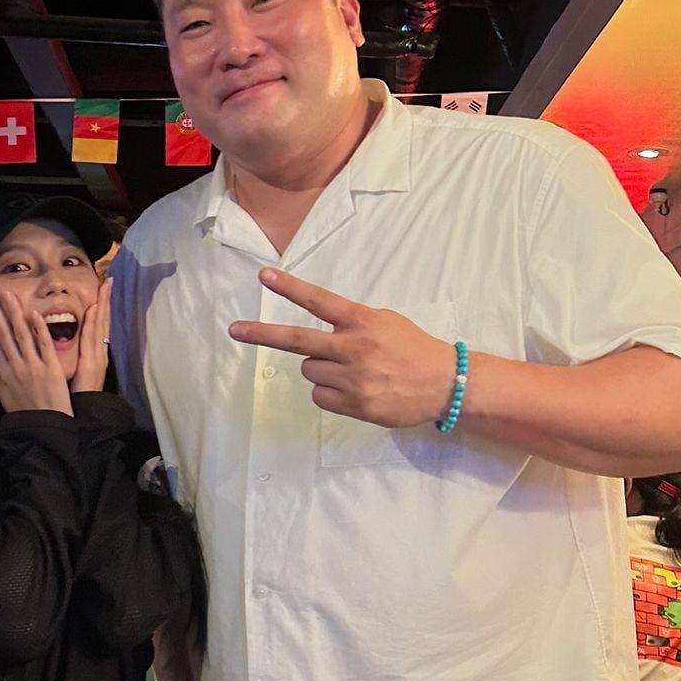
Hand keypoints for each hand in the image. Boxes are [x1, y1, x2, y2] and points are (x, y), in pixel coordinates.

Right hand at [0, 288, 72, 415]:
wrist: (42, 429)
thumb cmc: (24, 413)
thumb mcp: (4, 394)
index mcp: (1, 374)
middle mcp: (14, 368)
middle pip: (2, 334)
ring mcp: (32, 367)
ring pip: (21, 335)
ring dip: (13, 313)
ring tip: (8, 295)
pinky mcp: (50, 369)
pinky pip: (44, 345)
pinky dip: (38, 329)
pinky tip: (33, 314)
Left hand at [70, 276, 112, 393]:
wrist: (85, 413)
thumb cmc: (77, 395)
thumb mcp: (78, 371)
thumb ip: (78, 357)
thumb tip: (72, 344)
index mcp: (95, 353)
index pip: (98, 325)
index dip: (102, 307)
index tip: (102, 289)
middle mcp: (99, 351)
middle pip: (104, 321)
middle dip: (106, 300)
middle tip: (108, 280)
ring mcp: (97, 356)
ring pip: (101, 325)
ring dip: (103, 304)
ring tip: (105, 286)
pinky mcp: (92, 362)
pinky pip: (92, 338)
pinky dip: (94, 323)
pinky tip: (94, 308)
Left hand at [229, 267, 456, 428]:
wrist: (444, 384)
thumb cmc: (413, 349)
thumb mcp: (386, 322)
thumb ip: (354, 323)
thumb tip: (323, 333)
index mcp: (362, 321)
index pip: (319, 301)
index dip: (290, 288)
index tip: (264, 276)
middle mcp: (353, 347)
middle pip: (297, 340)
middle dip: (262, 334)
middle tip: (236, 329)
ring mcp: (352, 378)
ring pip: (310, 371)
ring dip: (320, 370)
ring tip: (350, 372)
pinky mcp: (354, 404)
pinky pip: (320, 396)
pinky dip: (329, 393)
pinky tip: (353, 390)